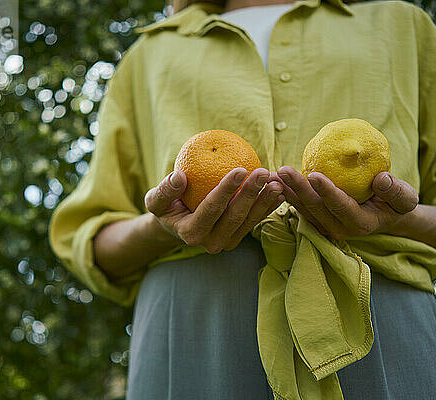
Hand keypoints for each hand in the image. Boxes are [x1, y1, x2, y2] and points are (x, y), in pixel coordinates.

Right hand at [145, 168, 284, 253]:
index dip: (226, 190)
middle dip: (251, 194)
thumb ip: (164, 190)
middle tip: (263, 172)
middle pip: (234, 216)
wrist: (176, 224)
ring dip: (265, 201)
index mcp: (191, 234)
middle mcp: (210, 243)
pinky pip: (254, 221)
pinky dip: (267, 206)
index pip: (211, 209)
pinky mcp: (237, 238)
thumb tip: (178, 176)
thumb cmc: (165, 206)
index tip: (240, 169)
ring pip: (249, 221)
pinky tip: (280, 191)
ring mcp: (226, 243)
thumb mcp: (155, 199)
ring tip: (277, 181)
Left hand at [276, 166, 418, 239]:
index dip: (327, 191)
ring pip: (302, 208)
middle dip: (298, 188)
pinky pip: (298, 206)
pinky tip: (273, 179)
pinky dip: (285, 193)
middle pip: (315, 207)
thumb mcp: (405, 198)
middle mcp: (338, 229)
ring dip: (286, 190)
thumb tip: (382, 178)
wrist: (382, 214)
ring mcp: (324, 227)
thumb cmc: (394, 202)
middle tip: (284, 170)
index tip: (314, 174)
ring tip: (272, 174)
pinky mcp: (314, 221)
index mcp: (359, 223)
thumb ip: (396, 191)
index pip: (340, 206)